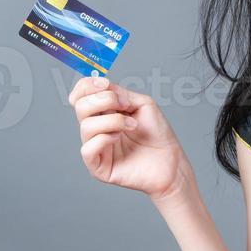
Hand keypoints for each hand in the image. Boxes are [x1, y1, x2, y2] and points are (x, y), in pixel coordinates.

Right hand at [68, 75, 187, 200]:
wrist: (170, 161)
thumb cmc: (157, 134)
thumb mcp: (141, 103)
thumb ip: (119, 93)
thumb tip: (102, 88)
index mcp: (103, 112)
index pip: (81, 95)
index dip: (87, 86)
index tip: (104, 84)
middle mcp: (96, 129)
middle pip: (80, 107)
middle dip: (102, 100)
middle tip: (125, 105)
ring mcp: (96, 148)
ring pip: (86, 127)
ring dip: (113, 121)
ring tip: (132, 125)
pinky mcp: (97, 167)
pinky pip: (87, 149)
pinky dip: (104, 139)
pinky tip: (118, 138)